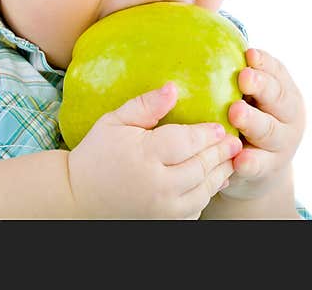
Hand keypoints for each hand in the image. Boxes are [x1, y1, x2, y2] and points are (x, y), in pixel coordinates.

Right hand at [67, 82, 240, 218]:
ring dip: (219, 175)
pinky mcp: (163, 224)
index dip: (207, 134)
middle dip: (221, 153)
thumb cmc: (95, 155)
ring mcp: (162, 209)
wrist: (77, 198)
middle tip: (234, 142)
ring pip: (202, 192)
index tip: (220, 126)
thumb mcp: (114, 122)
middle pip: (200, 167)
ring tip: (228, 160)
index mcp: (145, 156)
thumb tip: (173, 88)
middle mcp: (157, 185)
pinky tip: (211, 182)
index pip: (187, 142)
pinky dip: (205, 196)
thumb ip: (145, 105)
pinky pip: (194, 211)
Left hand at [220, 48, 305, 201]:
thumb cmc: (245, 116)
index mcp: (283, 91)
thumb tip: (196, 32)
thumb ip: (231, 72)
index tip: (248, 53)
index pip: (277, 72)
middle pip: (278, 98)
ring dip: (253, 121)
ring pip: (269, 131)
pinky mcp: (269, 169)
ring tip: (235, 113)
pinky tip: (238, 159)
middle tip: (243, 78)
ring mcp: (281, 144)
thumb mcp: (247, 94)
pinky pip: (259, 166)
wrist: (259, 167)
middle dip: (262, 87)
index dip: (264, 62)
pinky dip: (249, 162)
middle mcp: (288, 116)